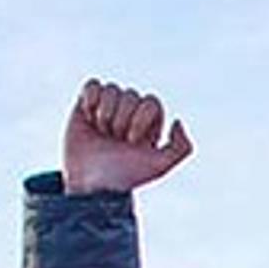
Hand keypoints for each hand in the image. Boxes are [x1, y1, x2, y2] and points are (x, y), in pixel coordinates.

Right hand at [62, 79, 193, 194]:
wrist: (91, 183)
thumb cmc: (125, 176)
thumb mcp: (161, 167)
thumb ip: (182, 147)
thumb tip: (177, 121)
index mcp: (149, 124)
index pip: (151, 103)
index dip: (140, 120)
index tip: (132, 141)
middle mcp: (130, 113)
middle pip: (131, 95)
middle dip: (121, 120)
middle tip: (114, 140)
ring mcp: (108, 107)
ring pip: (112, 89)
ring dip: (105, 114)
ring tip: (101, 133)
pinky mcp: (86, 105)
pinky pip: (93, 84)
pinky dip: (91, 98)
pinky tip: (89, 117)